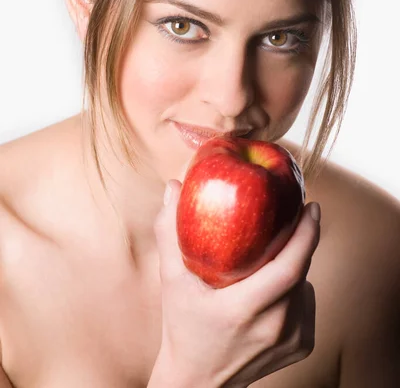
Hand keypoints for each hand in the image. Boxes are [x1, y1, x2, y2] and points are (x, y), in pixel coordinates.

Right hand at [151, 179, 319, 387]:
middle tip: (301, 212)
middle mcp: (273, 328)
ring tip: (276, 249)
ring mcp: (291, 340)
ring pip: (304, 285)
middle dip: (304, 239)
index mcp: (243, 311)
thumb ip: (169, 232)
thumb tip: (173, 186)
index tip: (310, 207)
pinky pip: (306, 302)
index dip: (305, 236)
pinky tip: (274, 284)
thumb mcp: (171, 281)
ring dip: (295, 263)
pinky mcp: (302, 346)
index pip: (288, 268)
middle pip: (301, 272)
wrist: (198, 381)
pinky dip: (295, 286)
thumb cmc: (181, 327)